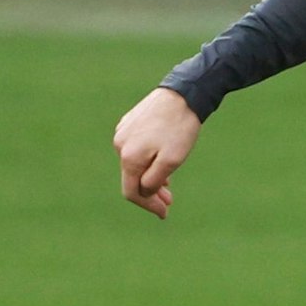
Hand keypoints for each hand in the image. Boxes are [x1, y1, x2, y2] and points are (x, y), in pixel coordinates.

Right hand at [112, 88, 200, 218]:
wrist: (184, 92)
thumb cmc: (180, 127)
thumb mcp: (172, 160)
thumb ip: (154, 180)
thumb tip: (143, 191)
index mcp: (129, 157)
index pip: (132, 192)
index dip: (148, 205)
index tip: (165, 213)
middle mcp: (120, 145)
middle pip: (133, 177)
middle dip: (151, 192)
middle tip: (169, 200)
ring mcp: (124, 132)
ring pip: (134, 162)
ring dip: (150, 175)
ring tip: (168, 182)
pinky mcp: (131, 121)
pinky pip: (137, 148)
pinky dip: (148, 159)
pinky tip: (161, 159)